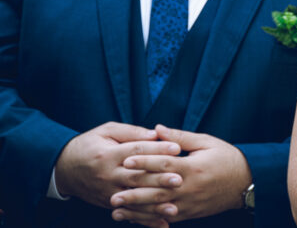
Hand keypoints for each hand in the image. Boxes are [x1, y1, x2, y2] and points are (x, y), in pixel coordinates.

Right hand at [53, 122, 180, 209]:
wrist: (63, 168)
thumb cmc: (90, 144)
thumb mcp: (107, 131)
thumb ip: (131, 132)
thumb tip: (155, 133)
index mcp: (109, 154)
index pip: (136, 151)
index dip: (157, 149)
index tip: (177, 148)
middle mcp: (108, 175)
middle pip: (136, 178)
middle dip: (158, 180)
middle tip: (179, 180)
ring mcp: (108, 192)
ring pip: (134, 200)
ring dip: (154, 206)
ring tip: (174, 208)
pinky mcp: (108, 204)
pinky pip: (128, 213)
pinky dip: (144, 220)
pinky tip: (161, 224)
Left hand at [109, 125, 250, 224]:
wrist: (246, 182)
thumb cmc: (227, 158)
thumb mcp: (206, 142)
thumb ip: (180, 137)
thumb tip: (157, 128)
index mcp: (192, 168)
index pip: (163, 165)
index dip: (144, 162)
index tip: (125, 160)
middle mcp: (189, 188)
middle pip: (157, 191)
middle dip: (133, 193)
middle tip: (112, 194)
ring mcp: (189, 203)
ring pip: (158, 209)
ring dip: (136, 210)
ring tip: (116, 210)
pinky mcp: (190, 213)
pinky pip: (166, 218)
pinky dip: (149, 219)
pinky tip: (135, 218)